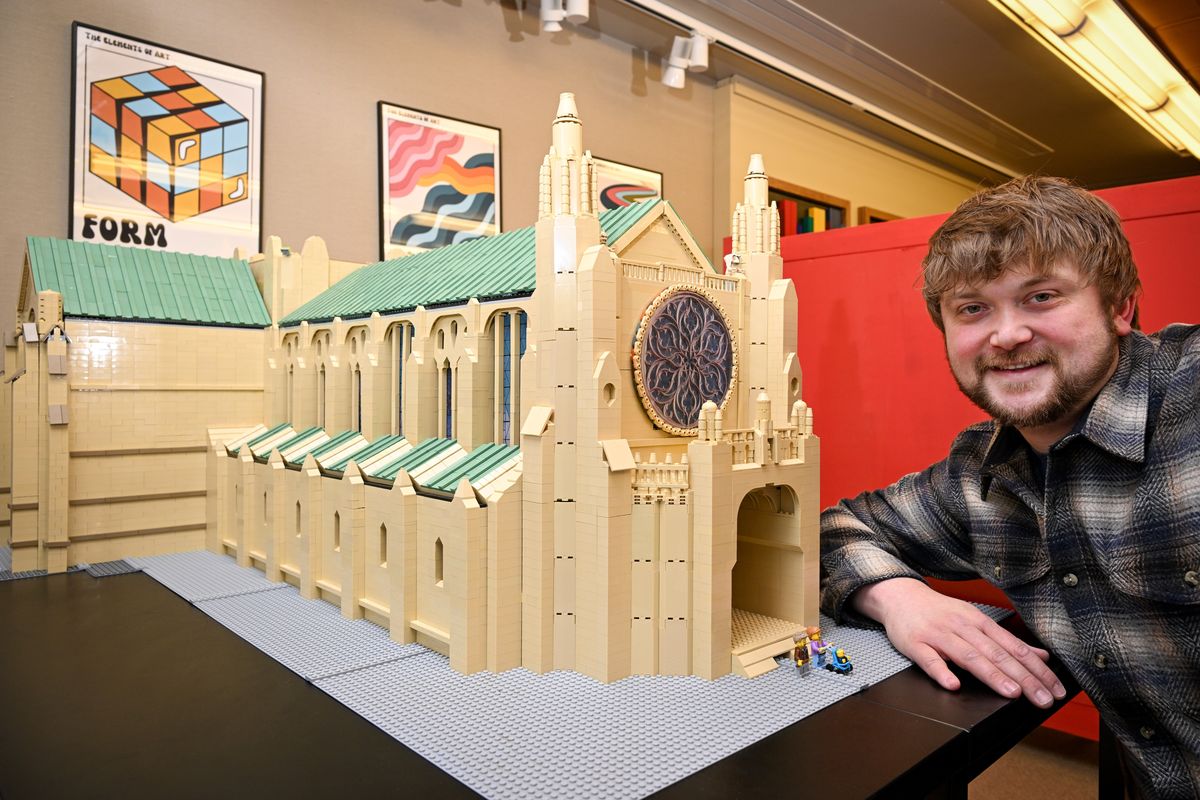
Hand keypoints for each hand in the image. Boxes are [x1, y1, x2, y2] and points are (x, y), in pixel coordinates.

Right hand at [852, 577, 1066, 708]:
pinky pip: (929, 659)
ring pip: (968, 655)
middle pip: (996, 654)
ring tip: (1010, 692)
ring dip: (991, 674)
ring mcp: (938, 635)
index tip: (1053, 689)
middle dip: (1022, 677)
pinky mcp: (915, 643)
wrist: (900, 596)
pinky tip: (953, 684)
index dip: (1036, 669)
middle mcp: (963, 627)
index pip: (1014, 648)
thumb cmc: (940, 612)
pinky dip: (941, 671)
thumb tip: (1041, 656)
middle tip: (1041, 698)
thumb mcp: (976, 621)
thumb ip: (1008, 641)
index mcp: (980, 623)